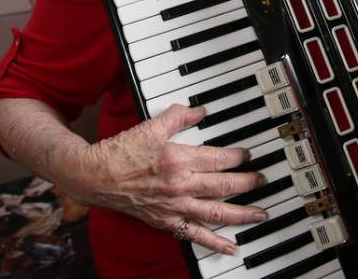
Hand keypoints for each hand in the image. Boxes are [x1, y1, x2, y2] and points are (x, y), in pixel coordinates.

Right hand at [66, 104, 266, 254]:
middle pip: (223, 186)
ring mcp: (174, 206)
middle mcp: (180, 185)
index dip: (238, 156)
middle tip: (262, 180)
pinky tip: (230, 247)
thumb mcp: (151, 126)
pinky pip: (194, 234)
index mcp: (178, 159)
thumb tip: (200, 110)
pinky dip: (214, 243)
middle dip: (247, 183)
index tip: (248, 155)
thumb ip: (179, 116)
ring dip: (242, 214)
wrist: (96, 176)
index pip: (219, 159)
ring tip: (260, 214)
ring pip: (216, 212)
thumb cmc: (121, 151)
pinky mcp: (166, 221)